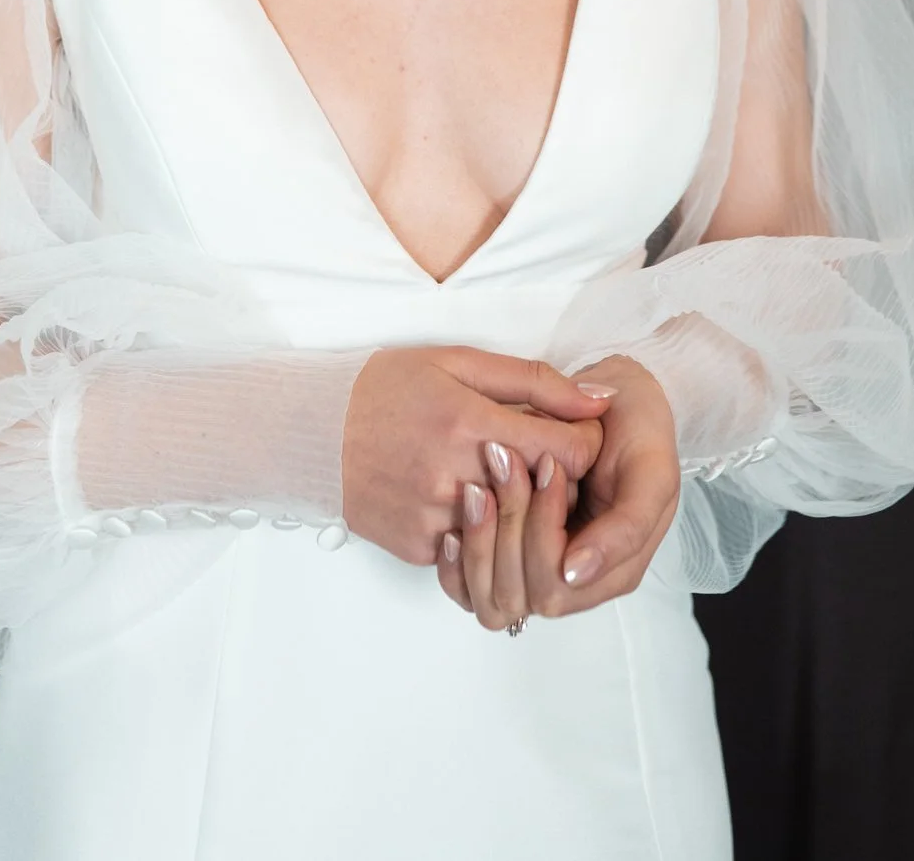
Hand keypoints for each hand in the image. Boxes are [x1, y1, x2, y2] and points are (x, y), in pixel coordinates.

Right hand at [342, 347, 605, 566]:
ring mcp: (437, 520)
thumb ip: (536, 382)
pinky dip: (480, 528)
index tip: (576, 435)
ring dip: (521, 509)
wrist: (313, 431)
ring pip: (512, 530)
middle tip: (545, 459)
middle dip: (557, 479)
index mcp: (469, 424)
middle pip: (544, 497)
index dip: (583, 445)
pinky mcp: (421, 549)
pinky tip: (464, 498)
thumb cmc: (389, 387)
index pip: (565, 454)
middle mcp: (455, 478)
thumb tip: (599, 400)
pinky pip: (474, 549)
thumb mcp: (459, 362)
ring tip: (507, 479)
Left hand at [453, 355, 681, 625]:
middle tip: (504, 462)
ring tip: (478, 485)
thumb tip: (573, 574)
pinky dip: (457, 562)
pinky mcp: (511, 559)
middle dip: (508, 525)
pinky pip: (471, 589)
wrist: (621, 405)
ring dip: (479, 538)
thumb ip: (627, 527)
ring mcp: (541, 574)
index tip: (545, 466)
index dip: (542, 529)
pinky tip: (454, 522)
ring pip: (491, 596)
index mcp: (615, 571)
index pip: (555, 582)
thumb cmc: (639, 434)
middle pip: (519, 593)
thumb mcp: (652, 473)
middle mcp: (576, 583)